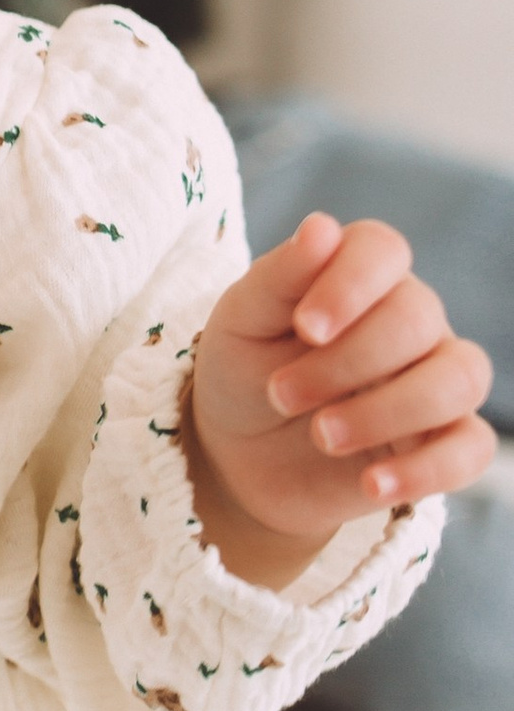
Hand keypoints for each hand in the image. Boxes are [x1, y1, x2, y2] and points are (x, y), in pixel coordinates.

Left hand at [186, 212, 494, 585]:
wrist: (237, 453)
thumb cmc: (243, 369)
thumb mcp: (242, 322)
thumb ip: (280, 276)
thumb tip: (322, 227)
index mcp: (358, 275)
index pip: (384, 249)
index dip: (350, 283)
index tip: (304, 328)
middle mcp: (411, 319)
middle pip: (419, 317)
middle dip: (346, 361)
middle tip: (282, 394)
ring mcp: (433, 380)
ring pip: (461, 377)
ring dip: (388, 410)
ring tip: (322, 435)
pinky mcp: (440, 443)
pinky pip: (472, 447)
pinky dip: (428, 469)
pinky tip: (371, 483)